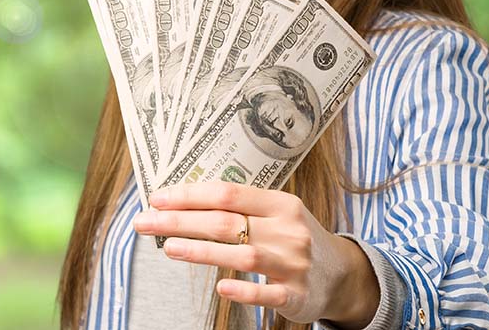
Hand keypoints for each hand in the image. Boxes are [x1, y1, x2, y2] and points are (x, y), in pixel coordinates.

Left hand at [132, 181, 378, 326]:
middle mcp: (288, 230)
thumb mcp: (279, 215)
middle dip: (180, 221)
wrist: (342, 276)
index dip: (189, 195)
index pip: (228, 193)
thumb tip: (185, 204)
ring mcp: (294, 263)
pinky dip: (243, 289)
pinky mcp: (296, 295)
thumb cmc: (295, 240)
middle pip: (227, 221)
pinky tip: (220, 287)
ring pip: (242, 253)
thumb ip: (241, 210)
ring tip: (169, 248)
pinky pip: (267, 292)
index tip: (157, 198)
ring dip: (201, 251)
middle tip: (146, 222)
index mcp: (282, 204)